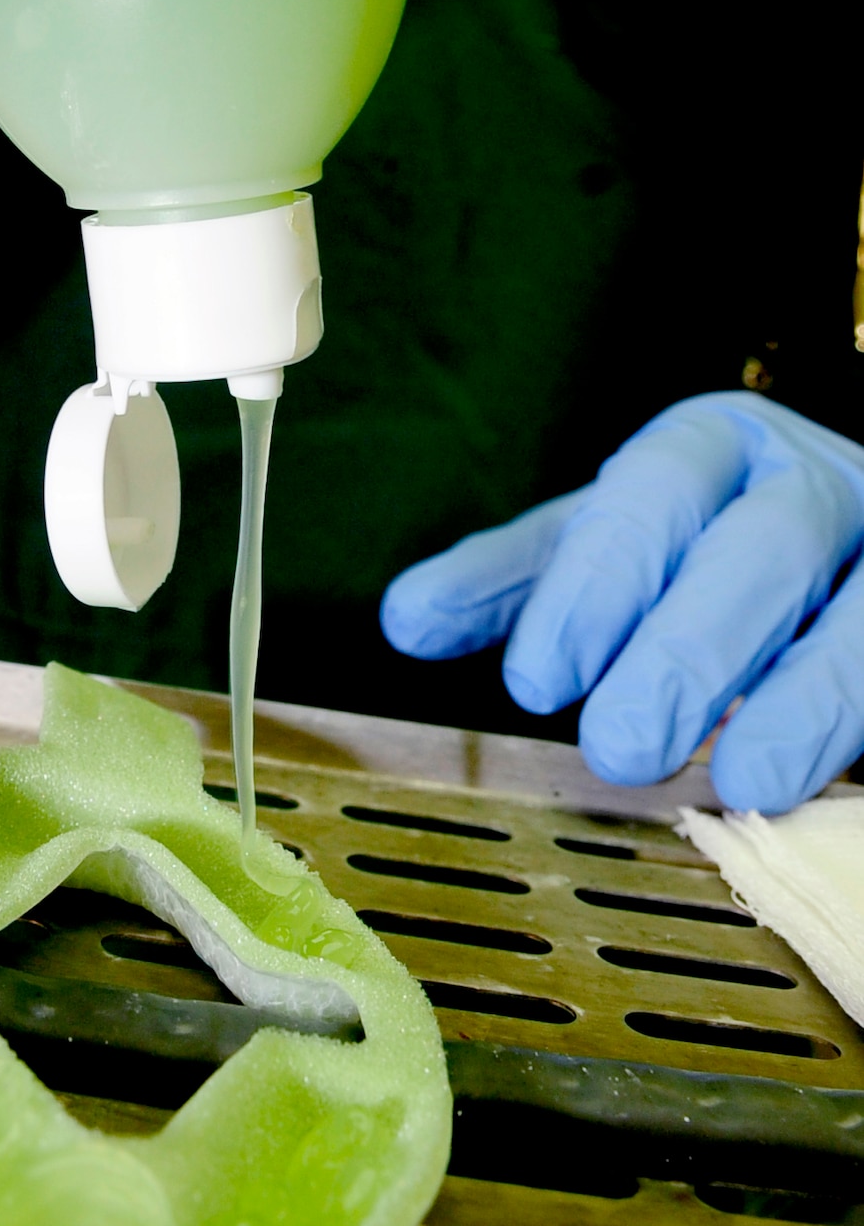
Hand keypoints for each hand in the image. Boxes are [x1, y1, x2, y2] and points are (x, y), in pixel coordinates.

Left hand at [381, 392, 863, 812]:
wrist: (845, 543)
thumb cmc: (704, 545)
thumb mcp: (607, 550)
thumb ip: (515, 582)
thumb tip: (407, 620)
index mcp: (713, 446)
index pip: (654, 492)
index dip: (599, 583)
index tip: (541, 678)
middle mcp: (809, 481)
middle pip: (759, 548)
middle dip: (687, 649)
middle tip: (620, 744)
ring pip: (859, 616)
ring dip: (801, 700)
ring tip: (740, 779)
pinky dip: (853, 720)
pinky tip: (808, 779)